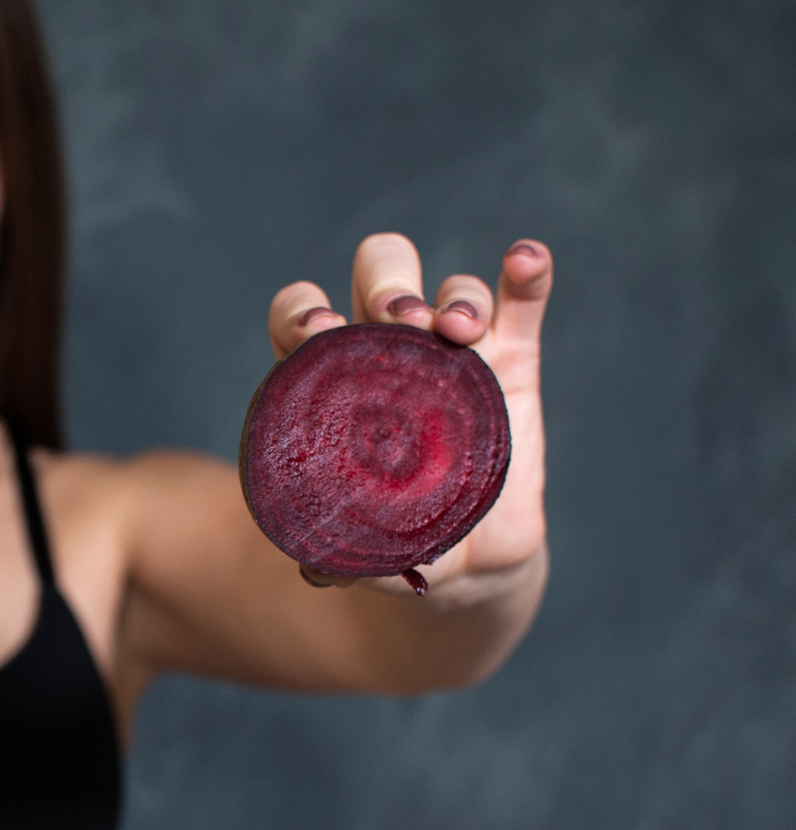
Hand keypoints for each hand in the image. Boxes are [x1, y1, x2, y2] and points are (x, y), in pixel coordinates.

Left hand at [267, 233, 550, 593]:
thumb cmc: (397, 539)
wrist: (468, 561)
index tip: (316, 331)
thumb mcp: (366, 548)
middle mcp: (392, 351)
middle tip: (399, 322)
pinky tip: (524, 258)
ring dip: (453, 296)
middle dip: (386, 284)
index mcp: (336, 380)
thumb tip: (316, 571)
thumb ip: (343, 551)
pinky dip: (527, 273)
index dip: (302, 310)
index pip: (302, 315)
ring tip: (458, 332)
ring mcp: (456, 351)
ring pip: (450, 287)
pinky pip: (523, 300)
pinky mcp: (514, 360)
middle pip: (380, 275)